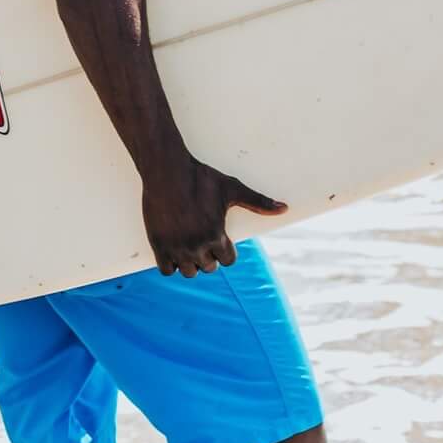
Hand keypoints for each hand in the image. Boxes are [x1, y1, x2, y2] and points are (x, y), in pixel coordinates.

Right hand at [141, 155, 285, 275]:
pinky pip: (167, 270)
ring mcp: (176, 247)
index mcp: (216, 235)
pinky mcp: (158, 245)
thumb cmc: (201, 178)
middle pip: (209, 267)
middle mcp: (197, 246)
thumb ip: (258, 202)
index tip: (219, 236)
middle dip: (209, 255)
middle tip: (202, 237)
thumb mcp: (232, 188)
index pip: (228, 261)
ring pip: (188, 272)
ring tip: (189, 245)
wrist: (167, 171)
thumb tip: (285, 208)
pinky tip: (174, 249)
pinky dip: (171, 264)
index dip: (225, 249)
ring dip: (191, 263)